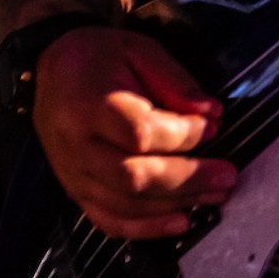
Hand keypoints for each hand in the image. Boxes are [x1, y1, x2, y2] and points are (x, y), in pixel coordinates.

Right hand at [33, 28, 236, 239]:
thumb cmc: (97, 58)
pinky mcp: (76, 190)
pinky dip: (147, 227)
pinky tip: (180, 221)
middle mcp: (76, 144)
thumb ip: (175, 81)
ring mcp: (74, 173)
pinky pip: (109, 220)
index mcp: (89, 103)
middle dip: (188, 179)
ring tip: (214, 195)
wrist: (52, 71)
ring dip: (176, 204)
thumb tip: (212, 113)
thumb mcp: (139, 50)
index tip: (212, 128)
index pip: (141, 132)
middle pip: (134, 176)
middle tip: (226, 176)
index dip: (183, 136)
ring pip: (126, 204)